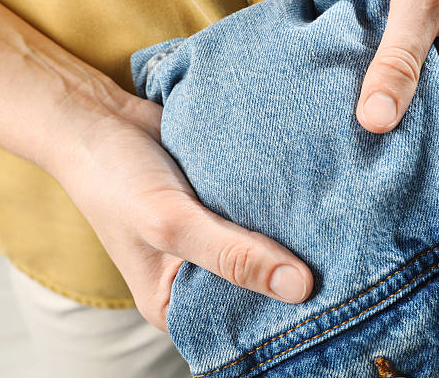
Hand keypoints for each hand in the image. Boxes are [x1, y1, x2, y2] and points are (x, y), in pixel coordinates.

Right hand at [46, 83, 313, 330]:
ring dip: (290, 234)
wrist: (98, 119)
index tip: (328, 291)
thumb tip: (300, 287)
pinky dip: (277, 205)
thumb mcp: (171, 225)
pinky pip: (257, 213)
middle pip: (257, 282)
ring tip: (335, 226)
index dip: (282, 309)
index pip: (241, 319)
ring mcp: (210, 238)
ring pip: (261, 245)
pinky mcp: (220, 205)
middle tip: (340, 252)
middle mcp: (196, 275)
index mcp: (175, 301)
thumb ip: (233, 256)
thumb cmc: (115, 179)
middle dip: (290, 268)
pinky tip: (310, 199)